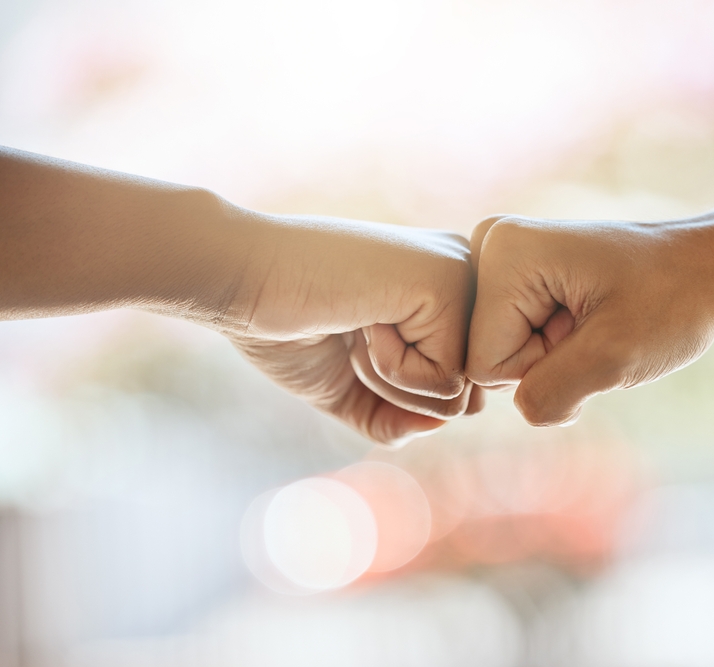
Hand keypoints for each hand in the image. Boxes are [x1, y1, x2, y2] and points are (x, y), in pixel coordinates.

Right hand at [226, 215, 482, 445]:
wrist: (244, 278)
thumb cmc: (291, 328)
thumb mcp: (354, 389)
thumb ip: (400, 418)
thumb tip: (440, 426)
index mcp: (451, 296)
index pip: (461, 392)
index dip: (398, 396)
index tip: (355, 341)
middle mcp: (467, 281)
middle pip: (468, 400)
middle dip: (400, 395)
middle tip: (355, 336)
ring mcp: (463, 279)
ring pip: (460, 396)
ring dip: (391, 381)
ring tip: (358, 324)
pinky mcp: (449, 286)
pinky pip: (445, 380)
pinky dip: (390, 369)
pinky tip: (363, 319)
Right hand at [465, 214, 713, 426]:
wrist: (711, 265)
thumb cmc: (673, 301)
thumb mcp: (613, 358)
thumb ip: (549, 394)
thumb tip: (522, 410)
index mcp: (504, 251)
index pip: (485, 362)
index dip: (542, 366)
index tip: (590, 329)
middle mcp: (488, 244)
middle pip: (485, 355)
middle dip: (544, 360)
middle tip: (596, 324)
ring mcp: (501, 257)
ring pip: (499, 352)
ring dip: (552, 354)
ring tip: (595, 319)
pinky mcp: (514, 272)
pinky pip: (512, 339)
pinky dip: (554, 344)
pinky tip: (587, 317)